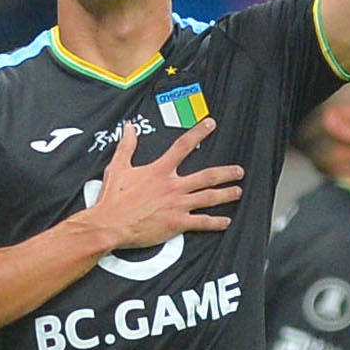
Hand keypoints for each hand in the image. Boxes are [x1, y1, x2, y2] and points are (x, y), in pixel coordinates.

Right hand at [85, 118, 242, 248]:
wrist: (110, 224)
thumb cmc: (113, 198)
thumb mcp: (118, 167)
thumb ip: (126, 146)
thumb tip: (129, 127)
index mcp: (160, 171)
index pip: (183, 146)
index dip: (198, 133)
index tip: (211, 124)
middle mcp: (173, 186)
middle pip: (207, 176)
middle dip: (226, 173)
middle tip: (239, 171)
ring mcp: (177, 205)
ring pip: (209, 197)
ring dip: (226, 194)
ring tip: (237, 191)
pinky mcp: (177, 223)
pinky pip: (202, 222)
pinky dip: (216, 222)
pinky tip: (225, 221)